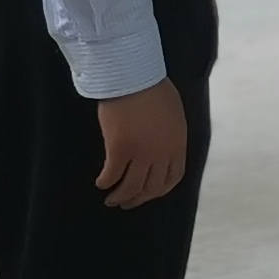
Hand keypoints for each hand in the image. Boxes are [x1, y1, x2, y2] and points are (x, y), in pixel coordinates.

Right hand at [94, 77, 189, 208]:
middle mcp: (162, 154)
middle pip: (151, 187)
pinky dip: (106, 182)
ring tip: (111, 200)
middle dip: (139, 199)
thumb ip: (170, 134)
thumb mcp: (173, 113)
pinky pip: (112, 174)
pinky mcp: (120, 150)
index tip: (149, 194)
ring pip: (131, 187)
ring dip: (120, 197)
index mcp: (177, 144)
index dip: (159, 190)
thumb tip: (161, 147)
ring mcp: (141, 154)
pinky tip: (101, 183)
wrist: (134, 75)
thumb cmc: (152, 87)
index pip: (172, 178)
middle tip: (127, 203)